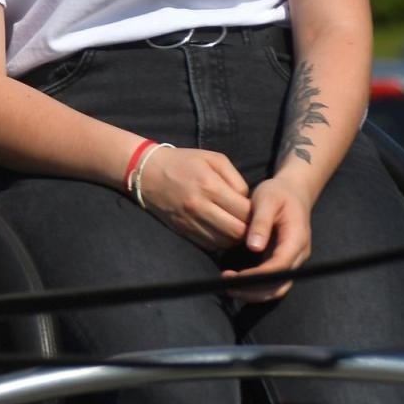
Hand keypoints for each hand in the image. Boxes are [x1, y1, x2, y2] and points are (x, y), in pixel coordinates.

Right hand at [136, 147, 252, 250]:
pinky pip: (210, 245)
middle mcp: (199, 207)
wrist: (145, 172)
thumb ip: (236, 179)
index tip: (258, 210)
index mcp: (209, 186)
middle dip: (250, 229)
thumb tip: (248, 202)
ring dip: (236, 237)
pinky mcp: (183, 231)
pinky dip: (221, 241)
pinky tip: (223, 230)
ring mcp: (190, 221)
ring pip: (225, 242)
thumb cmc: (182, 161)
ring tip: (238, 226)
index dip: (257, 214)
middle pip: (238, 231)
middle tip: (251, 222)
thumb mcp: (213, 159)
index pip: (245, 211)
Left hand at [222, 175, 313, 303]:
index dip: (258, 276)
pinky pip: (273, 281)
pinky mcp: (283, 260)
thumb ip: (261, 223)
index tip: (236, 277)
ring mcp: (292, 259)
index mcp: (297, 239)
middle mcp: (298, 254)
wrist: (292, 192)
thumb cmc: (278, 194)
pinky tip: (236, 282)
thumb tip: (253, 247)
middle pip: (281, 283)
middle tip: (226, 285)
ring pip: (278, 287)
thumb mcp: (267, 200)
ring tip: (228, 287)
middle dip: (254, 290)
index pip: (280, 266)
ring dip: (254, 292)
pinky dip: (256, 287)